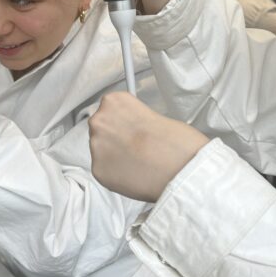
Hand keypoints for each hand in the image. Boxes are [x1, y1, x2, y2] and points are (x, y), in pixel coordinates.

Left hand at [88, 93, 208, 202]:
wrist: (179, 167)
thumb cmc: (175, 142)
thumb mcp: (157, 115)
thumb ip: (138, 120)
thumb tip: (135, 131)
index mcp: (114, 102)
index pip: (110, 110)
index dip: (124, 122)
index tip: (132, 129)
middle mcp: (99, 121)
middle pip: (102, 130)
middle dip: (116, 139)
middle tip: (137, 148)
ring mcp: (96, 147)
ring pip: (101, 152)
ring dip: (115, 157)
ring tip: (139, 163)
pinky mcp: (97, 171)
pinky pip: (104, 172)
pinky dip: (116, 175)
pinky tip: (134, 173)